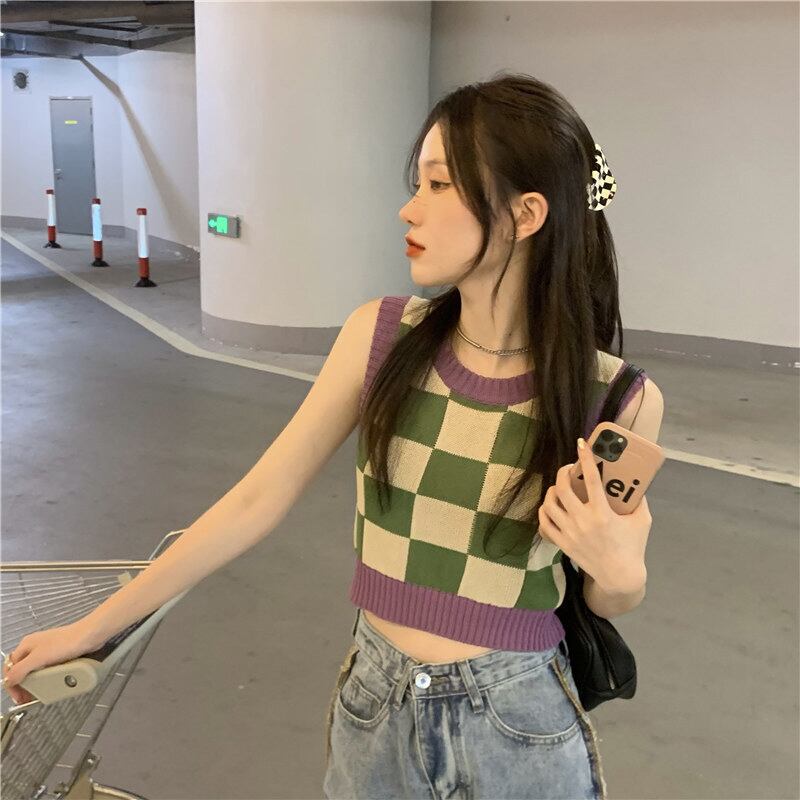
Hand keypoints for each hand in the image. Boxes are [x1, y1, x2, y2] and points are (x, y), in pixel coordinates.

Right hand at [2, 621, 100, 705]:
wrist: (90, 636)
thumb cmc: (68, 641)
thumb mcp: (39, 658)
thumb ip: (21, 670)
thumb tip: (8, 681)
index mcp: (26, 645)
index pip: (9, 669)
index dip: (12, 685)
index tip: (19, 698)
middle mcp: (35, 647)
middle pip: (21, 670)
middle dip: (24, 685)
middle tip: (28, 697)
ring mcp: (47, 650)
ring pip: (36, 671)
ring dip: (36, 682)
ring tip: (39, 692)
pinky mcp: (59, 655)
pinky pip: (48, 669)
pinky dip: (48, 678)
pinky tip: (51, 683)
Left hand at [537, 437, 650, 591]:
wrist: (620, 576)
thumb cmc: (633, 546)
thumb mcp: (642, 521)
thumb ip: (639, 500)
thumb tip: (635, 481)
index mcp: (602, 513)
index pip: (591, 479)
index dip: (585, 458)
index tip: (581, 444)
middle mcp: (583, 521)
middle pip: (562, 489)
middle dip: (562, 472)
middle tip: (568, 469)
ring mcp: (570, 533)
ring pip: (549, 505)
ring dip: (552, 491)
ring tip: (559, 488)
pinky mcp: (562, 544)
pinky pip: (544, 523)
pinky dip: (544, 512)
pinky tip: (551, 507)